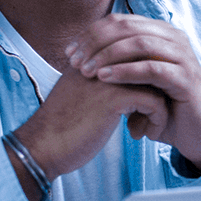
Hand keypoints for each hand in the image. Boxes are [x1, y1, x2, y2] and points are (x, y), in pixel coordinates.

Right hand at [10, 72, 167, 200]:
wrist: (41, 146)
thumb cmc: (62, 127)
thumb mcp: (83, 95)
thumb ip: (101, 83)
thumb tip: (129, 86)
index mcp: (92, 57)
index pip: (135, 53)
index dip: (148, 77)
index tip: (148, 101)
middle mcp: (101, 62)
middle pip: (149, 63)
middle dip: (159, 88)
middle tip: (153, 113)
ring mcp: (108, 78)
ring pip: (156, 81)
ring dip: (159, 106)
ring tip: (148, 126)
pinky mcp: (113, 98)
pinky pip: (154, 101)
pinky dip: (156, 119)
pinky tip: (140, 135)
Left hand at [65, 14, 200, 171]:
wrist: (198, 135)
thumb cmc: (165, 107)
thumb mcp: (137, 81)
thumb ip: (117, 63)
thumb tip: (80, 54)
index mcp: (160, 33)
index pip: (119, 21)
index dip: (90, 33)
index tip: (68, 53)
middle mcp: (173, 38)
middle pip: (126, 27)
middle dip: (95, 43)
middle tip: (75, 62)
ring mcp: (183, 56)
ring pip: (139, 43)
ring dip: (107, 55)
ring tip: (86, 71)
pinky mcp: (187, 78)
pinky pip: (152, 67)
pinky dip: (125, 71)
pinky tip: (105, 79)